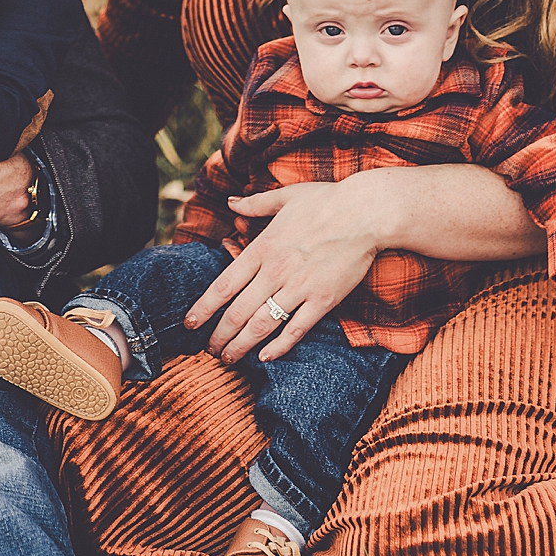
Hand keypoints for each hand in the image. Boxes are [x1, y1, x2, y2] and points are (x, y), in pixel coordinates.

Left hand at [184, 181, 378, 364]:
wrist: (366, 213)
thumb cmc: (326, 201)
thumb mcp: (285, 196)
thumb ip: (255, 204)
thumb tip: (231, 201)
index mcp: (263, 247)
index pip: (224, 284)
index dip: (204, 308)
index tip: (190, 323)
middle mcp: (276, 270)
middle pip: (238, 311)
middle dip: (220, 335)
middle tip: (209, 350)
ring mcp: (299, 287)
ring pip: (262, 325)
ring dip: (242, 346)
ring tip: (229, 358)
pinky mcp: (323, 300)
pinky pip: (296, 329)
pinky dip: (279, 347)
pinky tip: (265, 357)